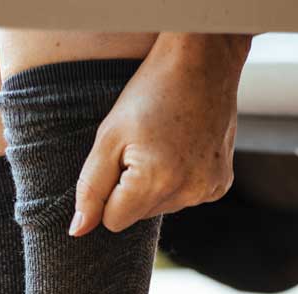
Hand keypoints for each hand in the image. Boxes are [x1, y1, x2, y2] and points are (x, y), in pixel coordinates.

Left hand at [70, 33, 251, 236]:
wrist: (203, 59)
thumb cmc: (150, 93)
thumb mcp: (108, 139)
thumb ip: (89, 189)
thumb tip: (77, 231)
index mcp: (155, 182)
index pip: (112, 221)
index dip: (109, 193)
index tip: (120, 160)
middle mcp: (187, 192)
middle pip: (136, 216)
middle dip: (131, 188)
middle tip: (144, 146)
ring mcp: (208, 189)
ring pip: (159, 209)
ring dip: (154, 184)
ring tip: (164, 144)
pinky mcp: (220, 184)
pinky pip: (183, 198)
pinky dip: (177, 180)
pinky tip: (182, 149)